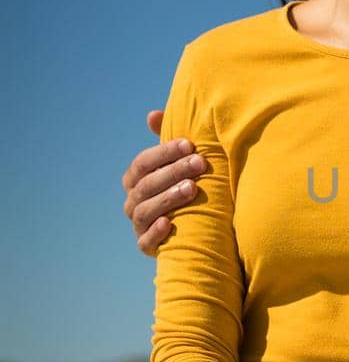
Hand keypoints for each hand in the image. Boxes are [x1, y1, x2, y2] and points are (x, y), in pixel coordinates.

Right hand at [122, 109, 204, 255]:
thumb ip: (167, 140)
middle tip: (200, 163)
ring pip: (146, 210)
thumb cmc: (185, 186)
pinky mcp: (147, 246)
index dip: (164, 152)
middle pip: (147, 184)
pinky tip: (169, 223)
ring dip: (168, 198)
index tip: (190, 144)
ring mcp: (138, 225)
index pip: (143, 162)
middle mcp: (133, 201)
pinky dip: (155, 233)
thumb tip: (152, 115)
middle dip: (174, 171)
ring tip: (192, 189)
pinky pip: (145, 242)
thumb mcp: (179, 163)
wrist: (196, 229)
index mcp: (136, 179)